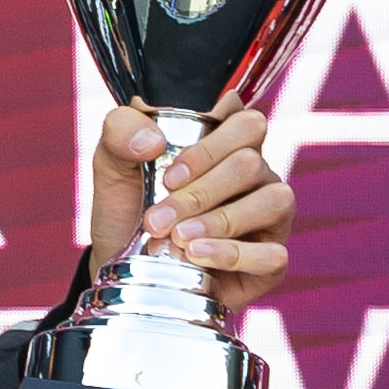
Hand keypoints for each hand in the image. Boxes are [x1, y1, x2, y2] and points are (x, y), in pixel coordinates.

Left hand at [84, 99, 294, 316]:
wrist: (123, 265)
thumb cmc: (128, 208)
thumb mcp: (113, 164)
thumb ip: (122, 133)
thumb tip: (152, 140)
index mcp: (226, 144)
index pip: (245, 123)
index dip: (209, 148)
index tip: (170, 177)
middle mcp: (255, 176)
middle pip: (252, 163)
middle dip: (200, 193)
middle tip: (159, 219)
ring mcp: (268, 217)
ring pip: (274, 201)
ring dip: (221, 220)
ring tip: (179, 238)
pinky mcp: (269, 260)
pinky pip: (273, 253)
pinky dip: (232, 254)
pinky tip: (197, 256)